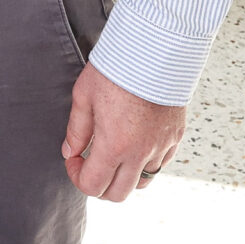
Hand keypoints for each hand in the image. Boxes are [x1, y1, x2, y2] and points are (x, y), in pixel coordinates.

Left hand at [61, 64, 184, 201]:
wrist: (155, 49)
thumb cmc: (117, 68)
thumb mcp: (84, 96)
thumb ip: (76, 130)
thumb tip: (70, 152)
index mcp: (114, 145)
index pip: (92, 186)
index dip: (76, 177)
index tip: (74, 159)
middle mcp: (140, 152)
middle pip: (117, 194)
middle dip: (99, 185)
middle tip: (90, 164)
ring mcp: (161, 147)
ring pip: (142, 183)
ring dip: (124, 177)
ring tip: (113, 155)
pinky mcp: (175, 137)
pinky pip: (160, 165)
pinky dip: (145, 164)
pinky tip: (134, 145)